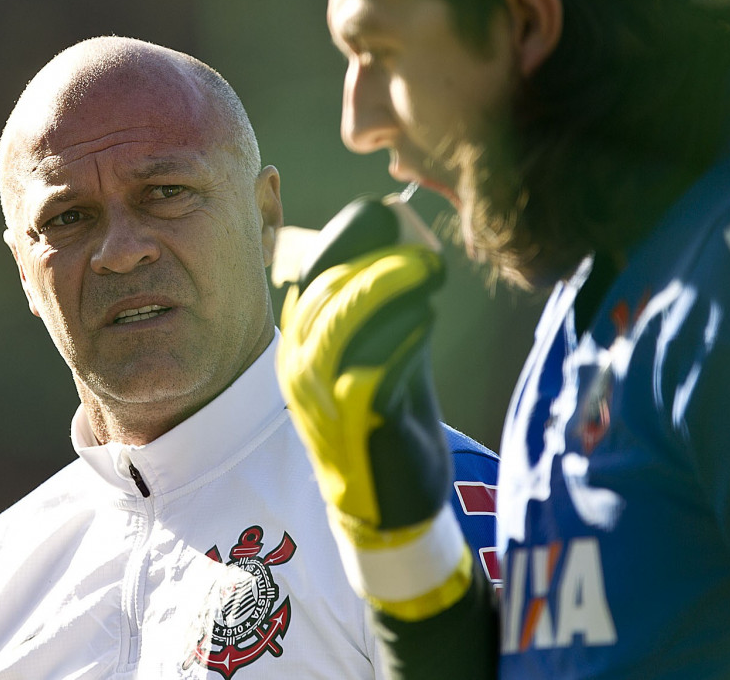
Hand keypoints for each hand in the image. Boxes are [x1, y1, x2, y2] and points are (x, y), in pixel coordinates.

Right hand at [278, 237, 447, 534]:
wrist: (385, 507)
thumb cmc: (386, 422)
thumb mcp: (375, 355)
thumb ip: (381, 306)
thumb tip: (404, 235)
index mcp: (302, 344)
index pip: (315, 276)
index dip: (354, 244)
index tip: (397, 222)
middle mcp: (301, 367)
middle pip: (328, 293)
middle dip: (377, 261)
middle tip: (425, 250)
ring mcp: (322, 398)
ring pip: (340, 324)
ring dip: (386, 289)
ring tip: (428, 269)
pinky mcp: (354, 426)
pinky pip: (369, 371)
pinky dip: (400, 339)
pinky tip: (426, 319)